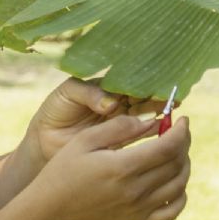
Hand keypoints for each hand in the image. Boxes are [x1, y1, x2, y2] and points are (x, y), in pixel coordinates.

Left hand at [27, 78, 176, 162]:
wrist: (44, 139)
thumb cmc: (56, 110)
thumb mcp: (68, 93)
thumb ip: (88, 93)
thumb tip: (111, 103)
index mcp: (107, 87)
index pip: (131, 80)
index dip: (146, 80)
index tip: (159, 81)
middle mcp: (119, 102)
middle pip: (144, 96)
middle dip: (159, 96)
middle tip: (173, 97)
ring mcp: (121, 121)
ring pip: (146, 114)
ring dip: (160, 113)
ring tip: (171, 112)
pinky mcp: (119, 139)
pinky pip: (140, 134)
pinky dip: (152, 132)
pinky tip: (162, 130)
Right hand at [31, 114, 191, 219]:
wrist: (51, 210)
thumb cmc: (63, 170)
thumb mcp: (84, 140)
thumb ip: (118, 127)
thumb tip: (151, 121)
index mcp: (122, 167)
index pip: (168, 147)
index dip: (181, 131)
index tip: (182, 119)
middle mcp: (135, 190)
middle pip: (177, 163)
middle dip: (183, 143)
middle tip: (177, 132)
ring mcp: (139, 209)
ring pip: (179, 184)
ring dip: (184, 164)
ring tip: (175, 152)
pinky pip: (173, 210)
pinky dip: (181, 193)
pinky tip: (173, 181)